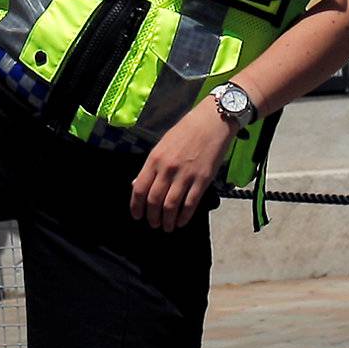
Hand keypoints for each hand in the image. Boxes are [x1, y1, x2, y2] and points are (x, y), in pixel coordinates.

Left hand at [130, 99, 233, 230]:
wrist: (212, 121)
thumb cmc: (187, 131)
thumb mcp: (162, 145)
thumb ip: (150, 167)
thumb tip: (137, 184)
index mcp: (155, 159)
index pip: (139, 188)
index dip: (136, 206)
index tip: (137, 215)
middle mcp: (168, 168)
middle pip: (154, 201)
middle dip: (152, 217)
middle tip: (154, 224)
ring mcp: (185, 174)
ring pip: (171, 206)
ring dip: (167, 221)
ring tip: (167, 226)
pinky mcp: (203, 179)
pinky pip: (190, 203)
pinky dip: (185, 216)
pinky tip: (182, 221)